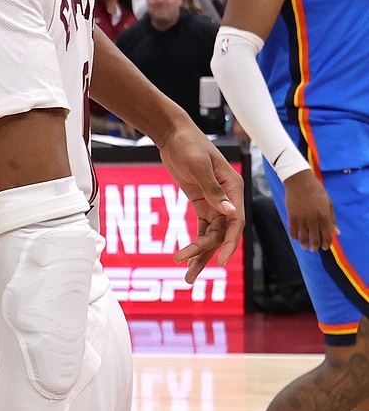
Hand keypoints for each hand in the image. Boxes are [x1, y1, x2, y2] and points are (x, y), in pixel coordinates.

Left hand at [152, 117, 243, 279]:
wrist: (173, 134)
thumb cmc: (188, 145)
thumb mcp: (199, 166)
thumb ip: (213, 190)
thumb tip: (230, 214)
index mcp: (234, 189)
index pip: (237, 222)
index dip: (230, 243)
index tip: (219, 261)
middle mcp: (229, 198)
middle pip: (223, 234)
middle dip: (207, 255)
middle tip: (190, 274)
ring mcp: (215, 202)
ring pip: (212, 235)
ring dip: (200, 254)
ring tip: (188, 276)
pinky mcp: (201, 203)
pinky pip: (202, 228)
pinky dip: (195, 242)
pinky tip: (185, 257)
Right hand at [283, 169, 336, 252]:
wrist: (300, 182)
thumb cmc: (317, 192)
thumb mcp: (329, 204)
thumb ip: (332, 219)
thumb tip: (336, 233)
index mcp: (324, 216)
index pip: (327, 236)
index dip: (326, 244)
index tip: (324, 247)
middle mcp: (313, 219)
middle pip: (315, 239)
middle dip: (315, 246)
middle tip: (314, 248)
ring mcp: (301, 219)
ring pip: (303, 238)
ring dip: (304, 244)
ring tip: (305, 246)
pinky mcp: (291, 217)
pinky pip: (293, 232)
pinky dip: (295, 237)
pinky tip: (297, 237)